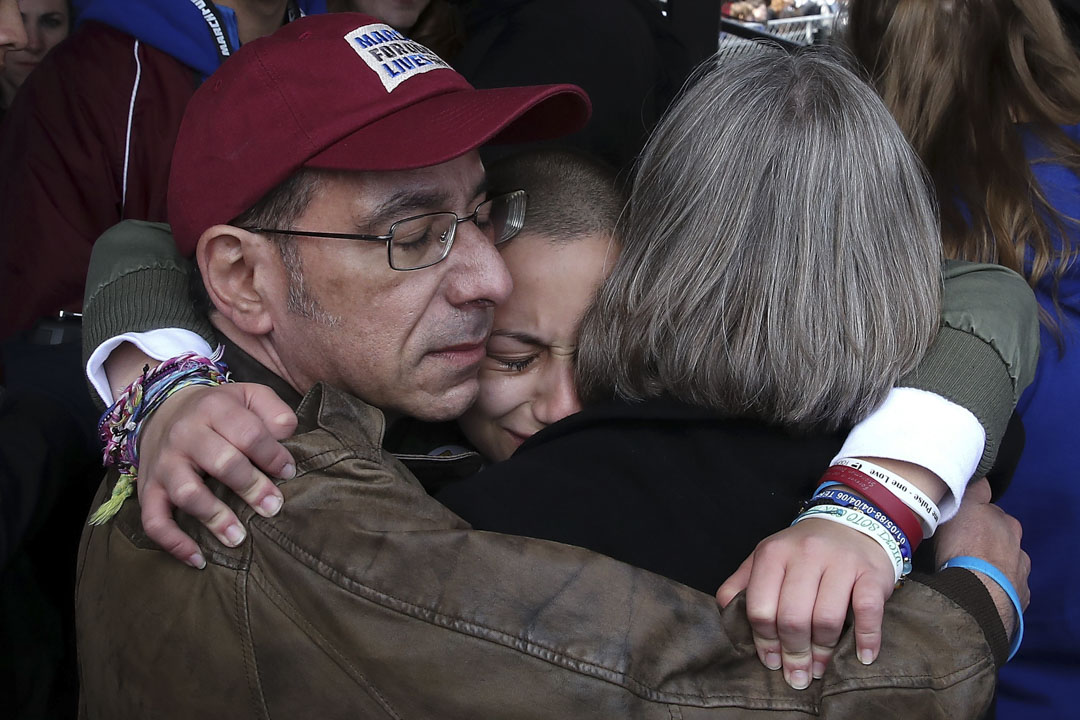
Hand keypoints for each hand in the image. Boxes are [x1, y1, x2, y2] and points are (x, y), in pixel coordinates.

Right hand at [136, 382, 296, 567]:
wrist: (163, 410)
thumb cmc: (218, 410)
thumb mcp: (247, 396)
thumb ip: (272, 409)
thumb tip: (288, 432)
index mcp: (214, 409)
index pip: (249, 433)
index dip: (273, 455)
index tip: (289, 472)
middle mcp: (186, 435)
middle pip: (222, 462)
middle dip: (251, 487)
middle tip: (273, 507)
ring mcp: (164, 464)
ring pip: (188, 493)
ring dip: (215, 517)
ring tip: (239, 538)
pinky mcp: (147, 489)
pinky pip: (154, 520)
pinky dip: (173, 542)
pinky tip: (198, 559)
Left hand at [716, 517, 895, 688]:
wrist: (852, 526)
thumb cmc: (803, 552)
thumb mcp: (766, 559)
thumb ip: (741, 584)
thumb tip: (727, 617)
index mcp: (773, 554)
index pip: (760, 608)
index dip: (764, 642)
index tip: (770, 662)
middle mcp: (805, 554)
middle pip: (792, 618)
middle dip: (793, 654)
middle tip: (796, 675)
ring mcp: (841, 562)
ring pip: (826, 619)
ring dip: (823, 652)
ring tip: (819, 669)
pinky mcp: (871, 573)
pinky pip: (868, 611)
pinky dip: (866, 639)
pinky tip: (863, 657)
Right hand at [934, 478, 1029, 636]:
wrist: (976, 593)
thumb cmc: (965, 548)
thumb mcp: (962, 507)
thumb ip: (974, 491)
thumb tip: (980, 478)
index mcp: (1006, 522)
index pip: (991, 511)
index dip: (975, 514)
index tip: (961, 521)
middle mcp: (1017, 545)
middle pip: (1000, 537)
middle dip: (985, 540)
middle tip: (960, 547)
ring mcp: (1020, 571)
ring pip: (1006, 562)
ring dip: (992, 564)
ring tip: (967, 571)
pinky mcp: (1019, 596)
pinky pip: (1008, 587)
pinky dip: (996, 586)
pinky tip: (979, 588)